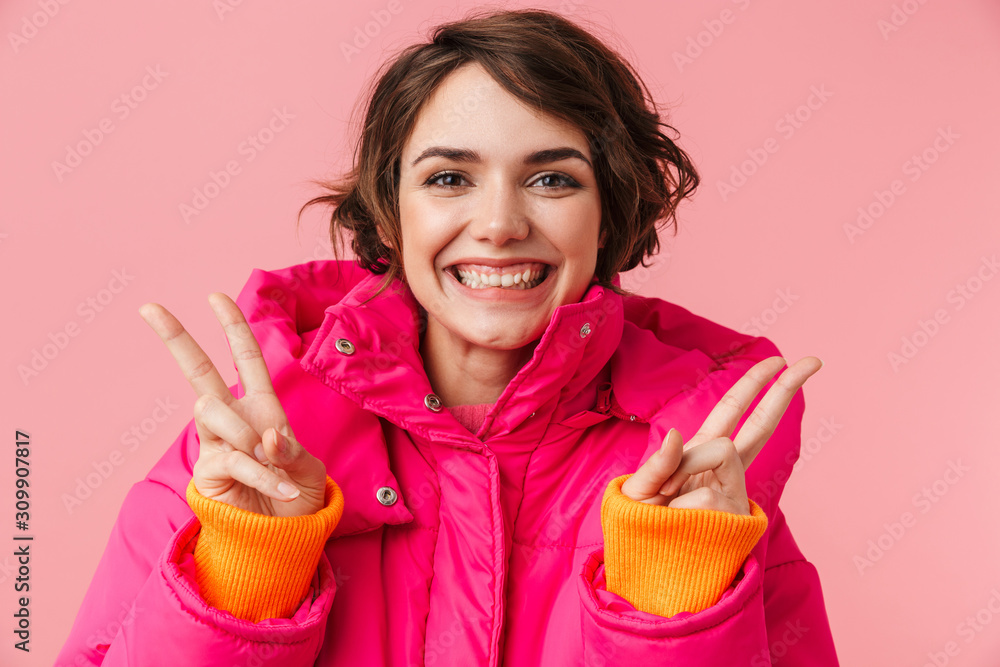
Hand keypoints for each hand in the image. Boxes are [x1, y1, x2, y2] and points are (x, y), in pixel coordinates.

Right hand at [138, 293, 327, 516]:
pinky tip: (278, 485)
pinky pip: (232, 458)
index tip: (214, 296)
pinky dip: (260, 472)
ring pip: (211, 410)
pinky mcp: (209, 472)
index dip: (233, 328)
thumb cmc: (299, 497)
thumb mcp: (308, 468)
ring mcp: (217, 444)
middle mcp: (234, 420)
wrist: (286, 538)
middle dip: (175, 338)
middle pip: (198, 373)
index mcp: (262, 407)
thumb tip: (265, 438)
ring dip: (244, 432)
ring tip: (270, 462)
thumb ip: (290, 449)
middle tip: (150, 308)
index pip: (245, 359)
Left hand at [621, 356, 822, 514]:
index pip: (733, 412)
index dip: (755, 384)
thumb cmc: (642, 526)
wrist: (648, 570)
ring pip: (720, 451)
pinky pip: (703, 497)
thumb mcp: (639, 490)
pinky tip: (676, 525)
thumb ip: (657, 463)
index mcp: (700, 453)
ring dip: (682, 472)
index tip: (779, 359)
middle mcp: (724, 470)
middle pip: (760, 424)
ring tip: (665, 501)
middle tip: (813, 360)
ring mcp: (734, 493)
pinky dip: (678, 509)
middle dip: (784, 389)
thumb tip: (677, 434)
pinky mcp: (735, 518)